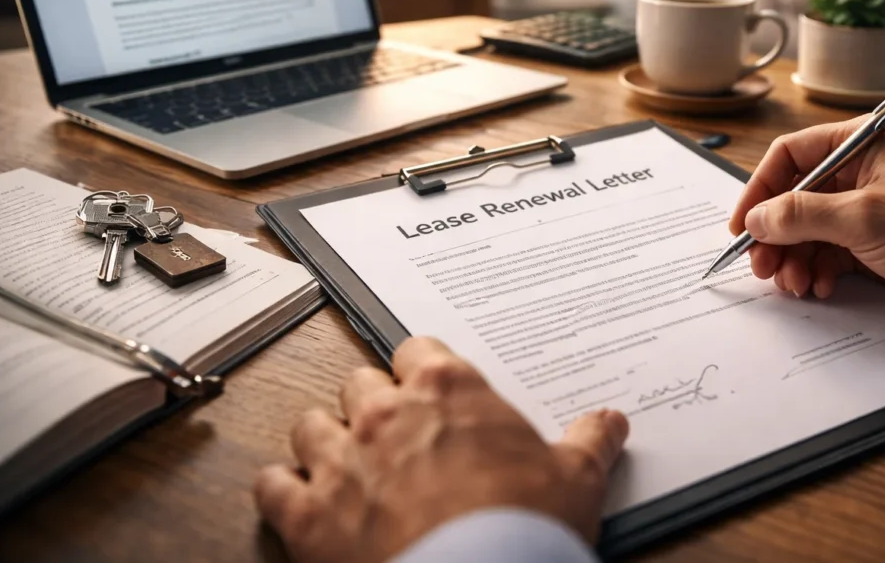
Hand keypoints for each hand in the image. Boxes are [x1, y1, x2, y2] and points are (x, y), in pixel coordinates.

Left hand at [254, 337, 628, 562]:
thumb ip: (590, 442)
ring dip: (325, 442)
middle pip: (361, 383)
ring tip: (344, 464)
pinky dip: (283, 491)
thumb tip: (612, 422)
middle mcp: (386, 415)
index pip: (418, 351)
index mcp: (448, 392)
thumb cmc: (522, 532)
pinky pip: (273, 485)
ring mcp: (340, 462)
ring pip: (311, 425)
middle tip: (395, 434)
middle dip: (374, 406)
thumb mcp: (575, 481)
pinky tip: (299, 501)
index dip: (423, 373)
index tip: (430, 390)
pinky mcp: (306, 515)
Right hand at [729, 119, 884, 325]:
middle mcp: (861, 171)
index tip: (743, 224)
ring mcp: (866, 208)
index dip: (760, 189)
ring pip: (807, 230)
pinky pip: (827, 253)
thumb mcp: (865, 218)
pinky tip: (819, 287)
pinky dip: (816, 271)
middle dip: (775, 234)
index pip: (791, 155)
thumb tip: (757, 219)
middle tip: (762, 265)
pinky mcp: (873, 243)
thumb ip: (802, 215)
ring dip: (793, 259)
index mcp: (862, 144)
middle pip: (794, 198)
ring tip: (793, 284)